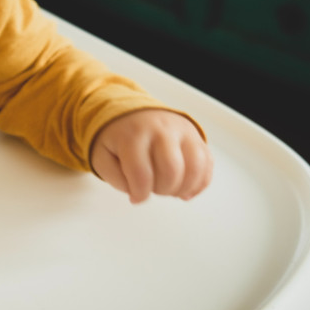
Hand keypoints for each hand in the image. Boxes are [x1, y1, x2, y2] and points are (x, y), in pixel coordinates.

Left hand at [90, 109, 212, 203]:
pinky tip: (185, 188)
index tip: (136, 197)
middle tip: (152, 188)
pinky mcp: (195, 135)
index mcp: (133, 134)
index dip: (140, 194)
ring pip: (195, 167)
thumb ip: (116, 178)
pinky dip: (200, 182)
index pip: (141, 174)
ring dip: (184, 188)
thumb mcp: (103, 155)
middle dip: (162, 190)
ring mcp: (181, 130)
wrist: (131, 111)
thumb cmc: (118, 137)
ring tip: (169, 189)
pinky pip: (207, 163)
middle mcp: (160, 129)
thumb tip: (138, 193)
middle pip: (172, 171)